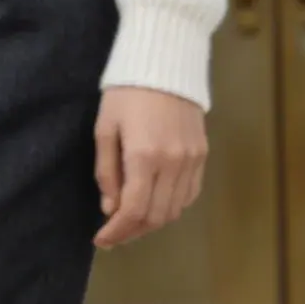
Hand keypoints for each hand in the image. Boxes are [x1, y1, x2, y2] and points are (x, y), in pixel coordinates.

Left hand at [93, 86, 206, 250]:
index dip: (117, 232)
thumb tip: (110, 209)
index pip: (133, 210)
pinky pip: (190, 194)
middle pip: (156, 216)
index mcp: (144, 156)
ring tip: (132, 221)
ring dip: (152, 222)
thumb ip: (106, 172)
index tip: (101, 240)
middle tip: (113, 233)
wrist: (165, 63)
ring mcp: (192, 160)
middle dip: (132, 231)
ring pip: (175, 209)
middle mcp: (173, 162)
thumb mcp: (105, 129)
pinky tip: (155, 203)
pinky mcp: (202, 154)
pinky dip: (172, 206)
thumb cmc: (126, 93)